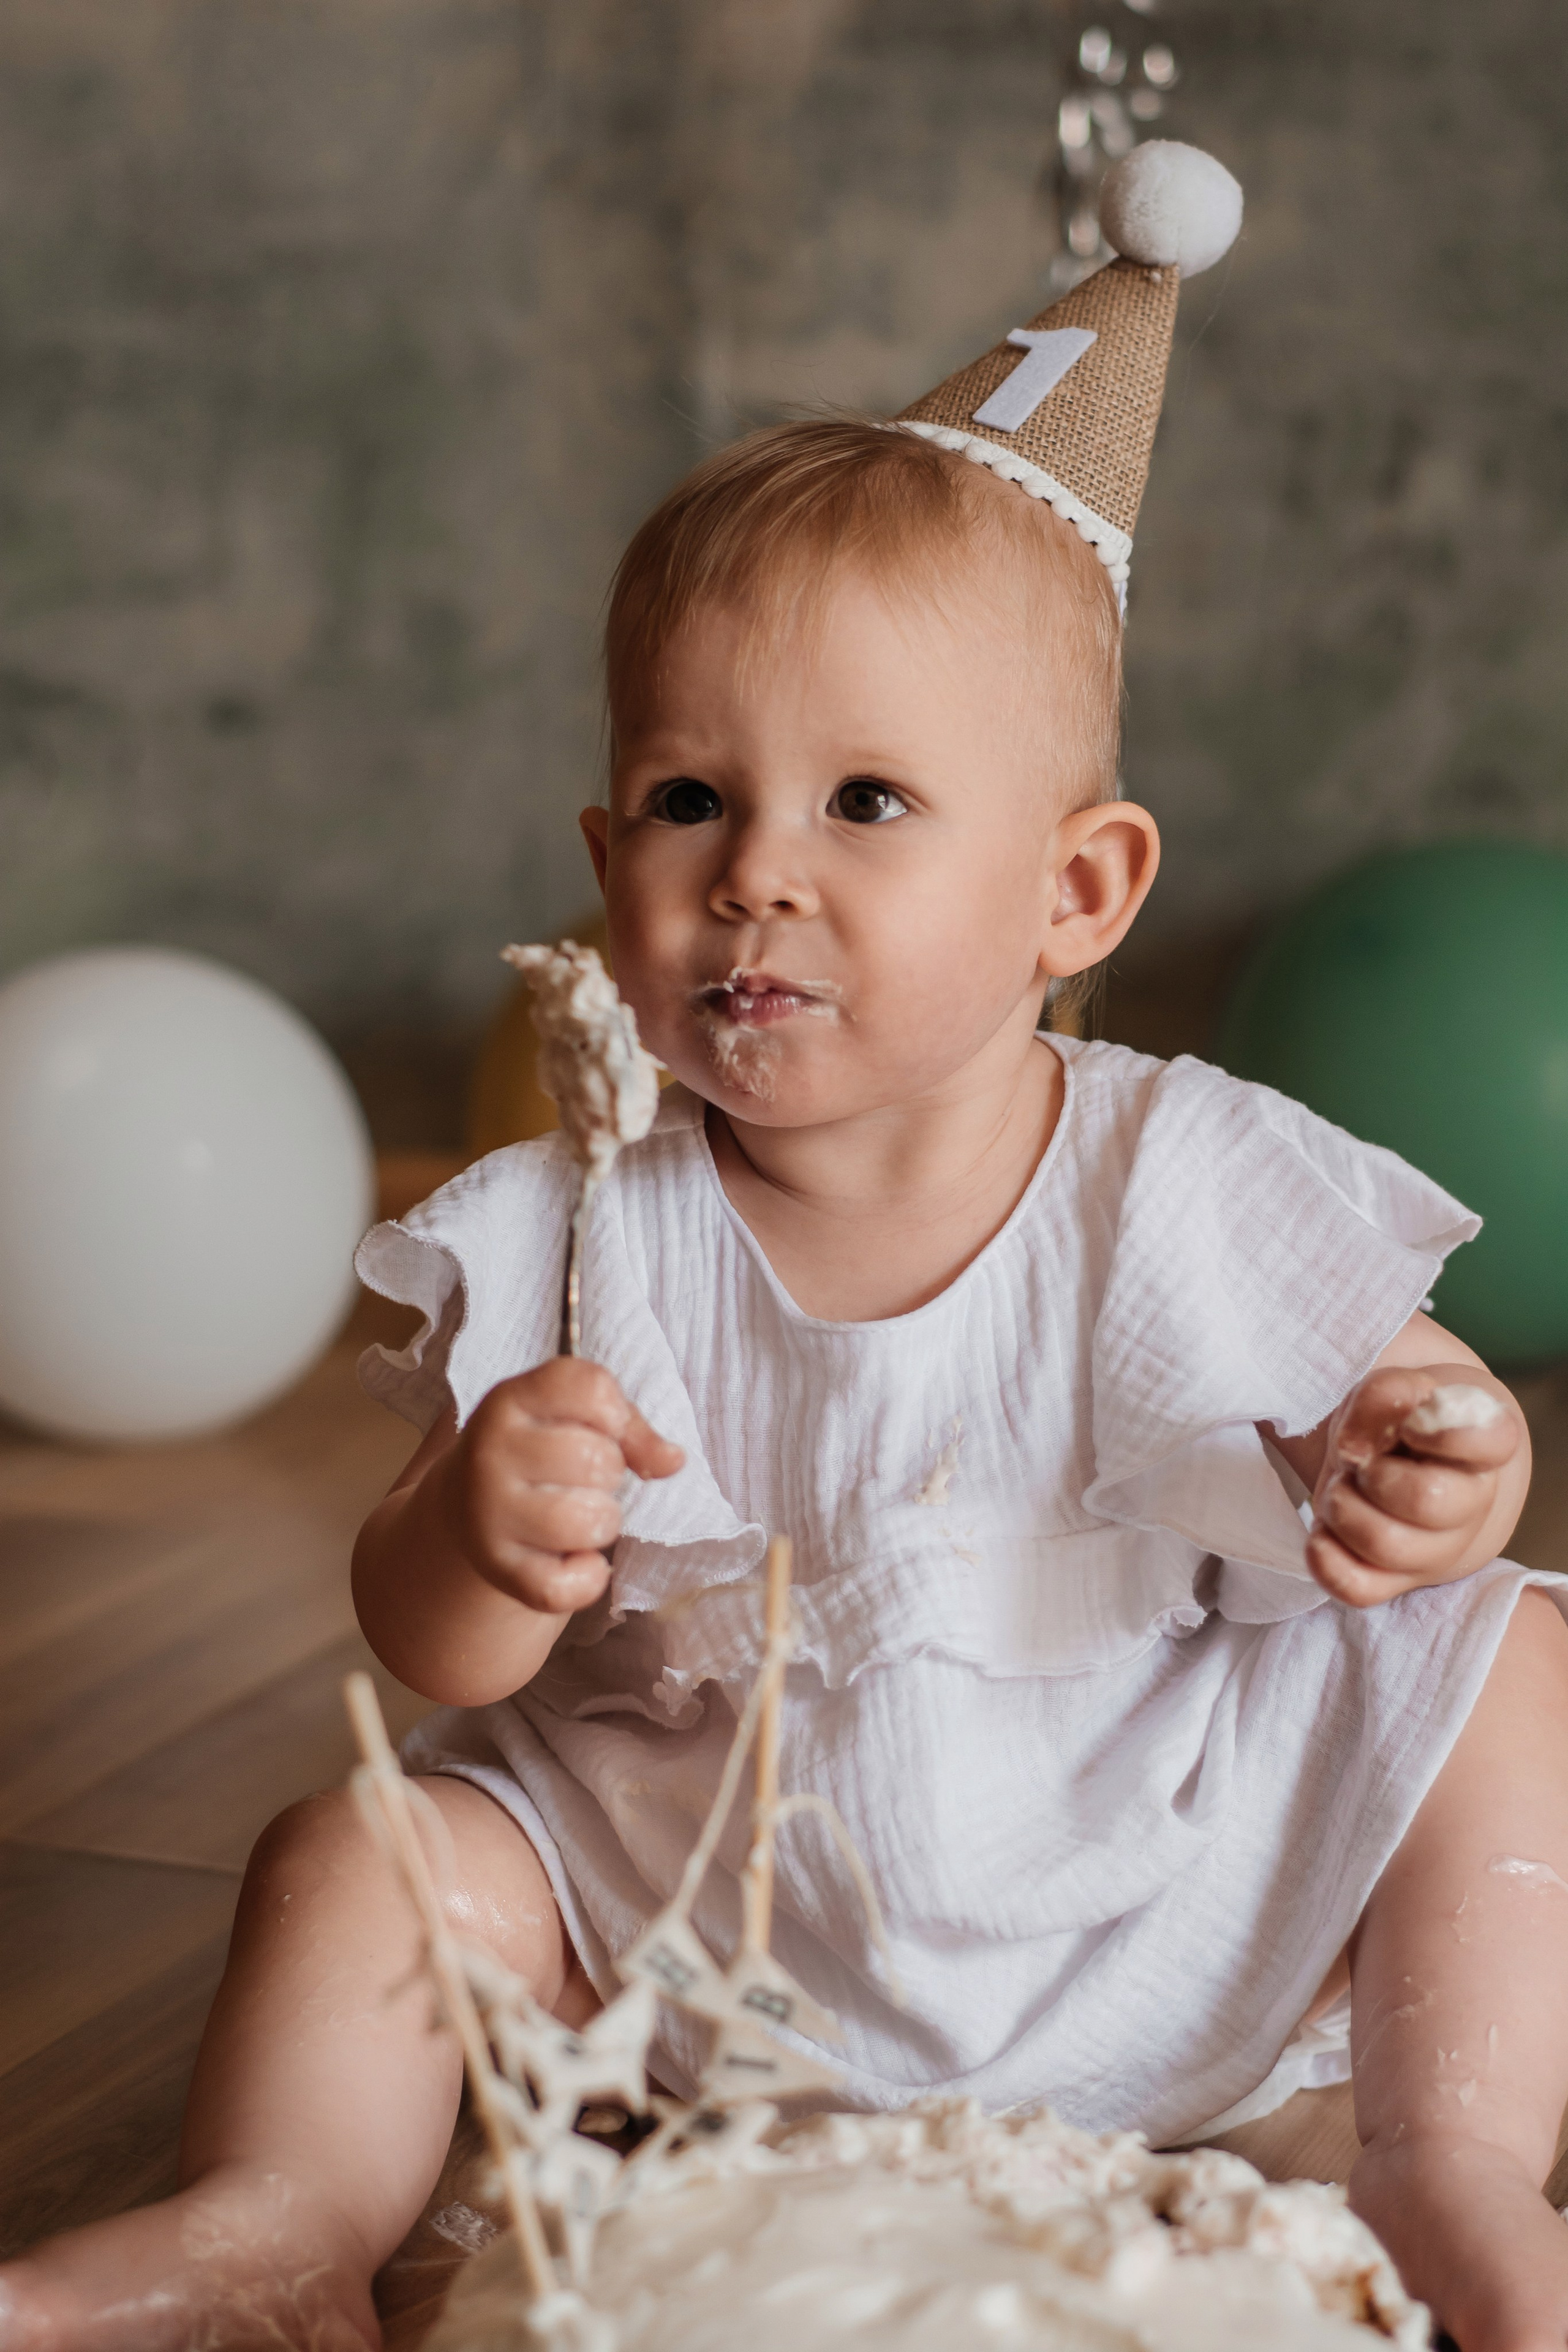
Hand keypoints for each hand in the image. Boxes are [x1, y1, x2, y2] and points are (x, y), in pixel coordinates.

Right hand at [433, 1357, 682, 1617]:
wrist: (464, 1504)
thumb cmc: (539, 1451)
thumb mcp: (573, 1418)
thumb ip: (629, 1427)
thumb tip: (672, 1461)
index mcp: (511, 1400)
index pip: (590, 1389)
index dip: (615, 1412)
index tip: (601, 1427)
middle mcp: (491, 1453)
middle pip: (597, 1458)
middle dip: (609, 1471)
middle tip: (583, 1477)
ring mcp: (490, 1514)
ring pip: (588, 1520)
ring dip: (603, 1522)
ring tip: (581, 1514)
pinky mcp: (498, 1569)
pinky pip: (563, 1586)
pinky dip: (586, 1579)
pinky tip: (577, 1561)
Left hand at [1305, 1366, 1522, 1607]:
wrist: (1402, 1468)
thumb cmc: (1400, 1425)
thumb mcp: (1393, 1392)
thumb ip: (1384, 1398)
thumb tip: (1355, 1448)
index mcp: (1484, 1447)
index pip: (1486, 1440)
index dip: (1440, 1431)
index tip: (1410, 1424)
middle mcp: (1471, 1505)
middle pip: (1427, 1500)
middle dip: (1375, 1473)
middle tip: (1360, 1462)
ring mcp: (1434, 1551)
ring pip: (1387, 1545)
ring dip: (1343, 1508)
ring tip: (1342, 1489)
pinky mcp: (1393, 1581)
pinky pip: (1358, 1588)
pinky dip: (1325, 1558)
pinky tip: (1320, 1532)